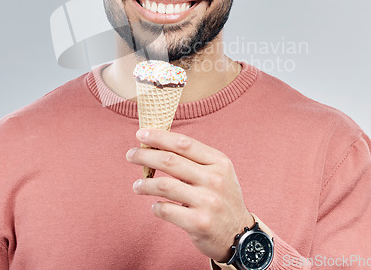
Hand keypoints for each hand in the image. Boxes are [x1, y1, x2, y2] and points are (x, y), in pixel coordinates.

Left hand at [125, 128, 254, 261]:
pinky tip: (155, 206)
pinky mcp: (199, 223)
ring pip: (164, 185)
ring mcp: (208, 202)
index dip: (159, 137)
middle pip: (170, 161)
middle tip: (130, 155)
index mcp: (219, 162)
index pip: (184, 143)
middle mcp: (215, 179)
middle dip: (145, 156)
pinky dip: (156, 207)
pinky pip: (166, 210)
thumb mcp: (219, 173)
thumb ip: (194, 159)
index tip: (141, 134)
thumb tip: (158, 144)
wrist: (240, 236)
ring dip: (145, 184)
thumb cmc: (222, 198)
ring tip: (137, 186)